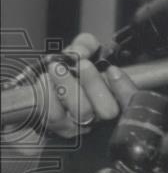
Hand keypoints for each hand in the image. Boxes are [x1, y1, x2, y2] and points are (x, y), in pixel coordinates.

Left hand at [3, 34, 136, 150]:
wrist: (32, 91)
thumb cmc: (59, 74)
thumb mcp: (75, 52)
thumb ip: (85, 44)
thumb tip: (84, 49)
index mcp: (108, 96)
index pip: (130, 101)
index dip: (126, 88)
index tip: (112, 70)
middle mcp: (96, 116)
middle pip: (108, 110)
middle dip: (95, 85)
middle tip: (83, 66)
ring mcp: (77, 125)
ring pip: (82, 112)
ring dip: (69, 86)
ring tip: (57, 69)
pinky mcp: (56, 128)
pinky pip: (55, 114)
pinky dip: (50, 93)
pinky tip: (46, 82)